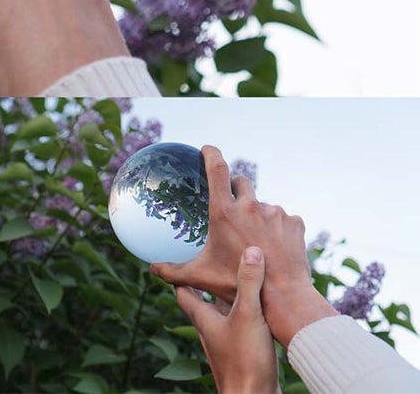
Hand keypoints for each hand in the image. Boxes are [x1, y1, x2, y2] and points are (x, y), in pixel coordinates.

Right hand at [150, 145, 335, 346]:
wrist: (284, 298)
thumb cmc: (236, 285)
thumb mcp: (201, 277)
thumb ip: (173, 272)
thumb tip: (152, 269)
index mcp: (225, 212)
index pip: (217, 170)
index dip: (211, 154)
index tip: (207, 149)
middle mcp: (250, 206)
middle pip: (241, 182)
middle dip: (235, 188)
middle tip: (233, 205)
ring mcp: (275, 212)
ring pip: (263, 204)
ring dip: (257, 215)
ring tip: (256, 240)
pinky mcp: (294, 222)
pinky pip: (283, 218)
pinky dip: (278, 228)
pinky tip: (276, 247)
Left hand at [176, 247, 279, 393]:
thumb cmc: (244, 361)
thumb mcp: (248, 314)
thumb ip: (248, 282)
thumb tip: (251, 249)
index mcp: (202, 317)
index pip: (182, 289)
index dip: (178, 271)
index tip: (176, 254)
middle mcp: (209, 329)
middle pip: (202, 298)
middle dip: (206, 280)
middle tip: (211, 259)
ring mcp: (225, 342)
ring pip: (222, 312)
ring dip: (228, 295)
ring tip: (238, 276)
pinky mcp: (242, 352)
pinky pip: (240, 325)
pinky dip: (245, 312)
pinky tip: (260, 307)